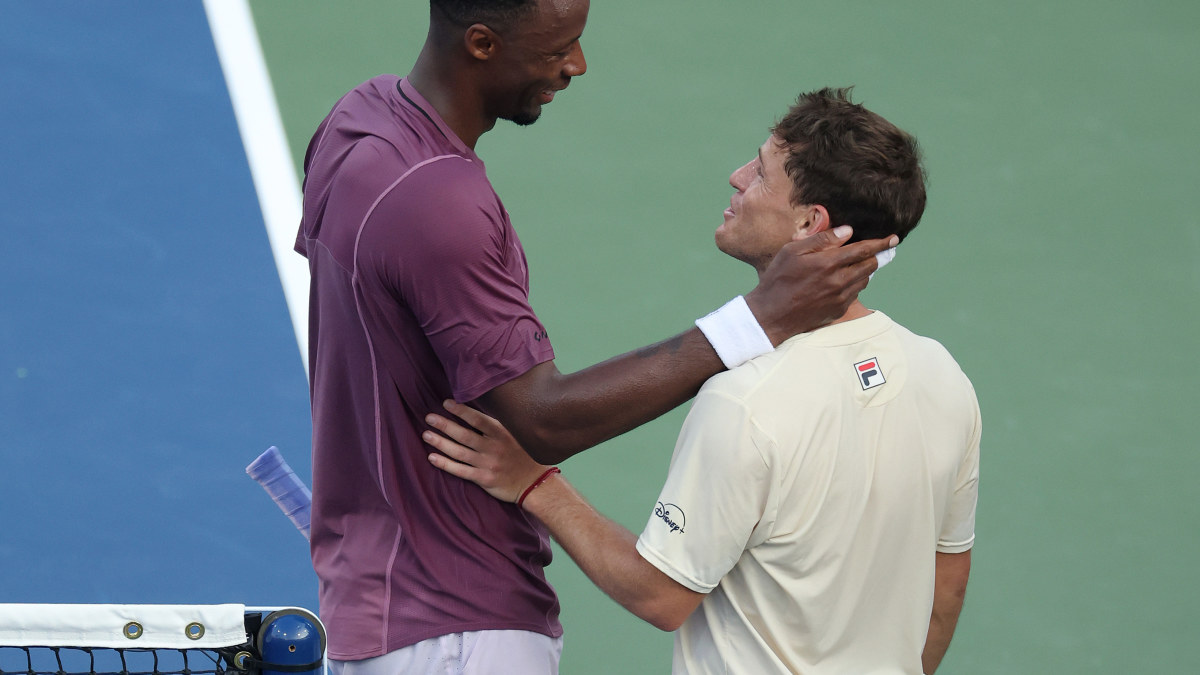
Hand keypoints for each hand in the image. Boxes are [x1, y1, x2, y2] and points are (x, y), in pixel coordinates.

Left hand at [423, 400, 551, 502]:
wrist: (535, 482)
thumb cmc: (523, 455)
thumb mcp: (516, 435)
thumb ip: (498, 425)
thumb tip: (476, 410)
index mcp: (501, 433)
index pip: (477, 419)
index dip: (460, 410)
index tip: (446, 403)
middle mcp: (493, 447)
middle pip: (464, 435)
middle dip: (445, 425)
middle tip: (429, 417)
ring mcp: (488, 464)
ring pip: (459, 452)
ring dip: (441, 443)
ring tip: (426, 435)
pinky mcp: (484, 479)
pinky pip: (461, 471)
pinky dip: (445, 464)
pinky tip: (432, 458)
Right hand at [745, 226, 897, 344]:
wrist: (771, 314)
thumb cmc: (778, 279)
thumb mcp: (792, 251)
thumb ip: (822, 240)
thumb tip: (847, 231)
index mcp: (829, 263)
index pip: (864, 249)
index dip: (881, 242)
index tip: (893, 238)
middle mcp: (839, 281)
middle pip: (870, 265)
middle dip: (873, 256)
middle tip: (868, 252)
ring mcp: (841, 298)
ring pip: (864, 280)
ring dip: (862, 271)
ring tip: (847, 267)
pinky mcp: (839, 310)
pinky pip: (855, 294)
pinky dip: (853, 285)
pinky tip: (837, 283)